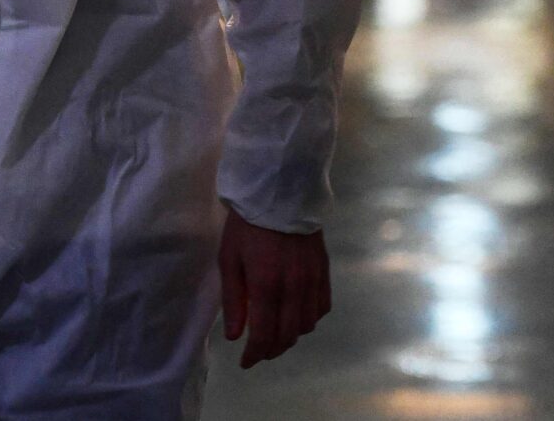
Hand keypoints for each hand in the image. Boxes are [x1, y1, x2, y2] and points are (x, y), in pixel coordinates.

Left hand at [220, 205, 330, 368]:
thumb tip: (236, 335)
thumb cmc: (247, 225)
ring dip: (291, 335)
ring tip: (277, 331)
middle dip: (272, 349)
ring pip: (307, 324)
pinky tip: (298, 313)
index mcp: (266, 285)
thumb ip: (233, 299)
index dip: (255, 354)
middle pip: (288, 335)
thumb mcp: (229, 259)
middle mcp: (294, 287)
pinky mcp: (324, 270)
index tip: (245, 361)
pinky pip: (323, 306)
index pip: (265, 335)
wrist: (282, 191)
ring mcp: (313, 279)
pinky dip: (310, 317)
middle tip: (259, 350)